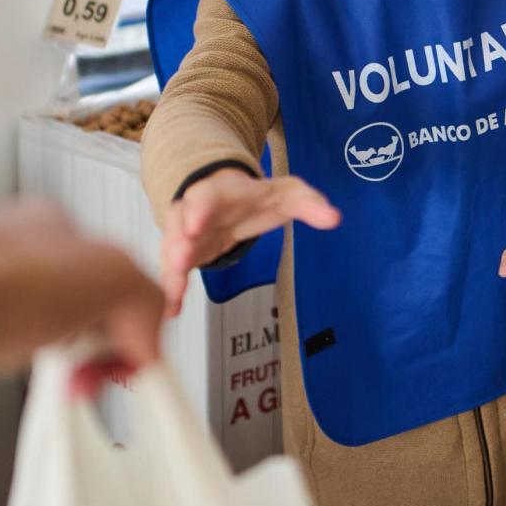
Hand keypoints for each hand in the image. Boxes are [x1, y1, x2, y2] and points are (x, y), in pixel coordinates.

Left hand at [0, 199, 164, 433]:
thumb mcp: (114, 275)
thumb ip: (146, 300)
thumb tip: (145, 339)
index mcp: (52, 226)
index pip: (113, 274)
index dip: (133, 318)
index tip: (139, 356)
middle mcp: (13, 257)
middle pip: (81, 308)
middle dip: (100, 347)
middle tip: (101, 373)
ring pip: (45, 339)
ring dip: (65, 367)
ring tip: (65, 384)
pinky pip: (7, 365)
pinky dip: (25, 380)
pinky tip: (28, 386)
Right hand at [160, 168, 339, 315]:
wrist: (225, 196)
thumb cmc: (255, 197)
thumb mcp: (286, 194)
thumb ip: (309, 204)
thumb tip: (334, 218)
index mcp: (219, 194)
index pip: (206, 197)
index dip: (199, 211)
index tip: (196, 225)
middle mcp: (194, 212)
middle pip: (181, 225)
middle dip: (180, 243)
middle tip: (181, 260)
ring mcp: (184, 235)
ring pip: (172, 252)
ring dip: (172, 274)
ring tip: (173, 297)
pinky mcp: (183, 256)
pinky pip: (173, 273)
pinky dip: (172, 291)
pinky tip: (171, 311)